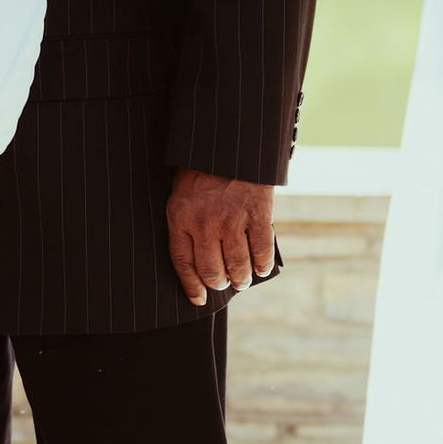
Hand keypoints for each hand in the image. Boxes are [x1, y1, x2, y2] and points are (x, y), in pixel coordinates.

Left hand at [167, 168, 275, 305]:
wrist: (228, 144)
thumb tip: (202, 258)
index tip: (198, 299)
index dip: (192, 286)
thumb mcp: (182, 193)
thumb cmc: (201, 169)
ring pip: (237, 265)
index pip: (183, 264)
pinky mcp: (257, 214)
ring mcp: (232, 220)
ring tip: (243, 280)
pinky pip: (261, 250)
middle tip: (226, 283)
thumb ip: (187, 223)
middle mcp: (204, 223)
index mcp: (180, 218)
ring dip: (241, 278)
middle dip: (220, 283)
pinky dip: (262, 264)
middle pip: (211, 270)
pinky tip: (261, 268)